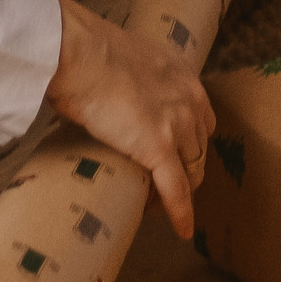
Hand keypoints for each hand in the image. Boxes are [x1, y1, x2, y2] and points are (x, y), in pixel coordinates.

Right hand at [46, 0, 214, 237]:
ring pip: (191, 170)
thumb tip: (99, 91)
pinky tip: (181, 229)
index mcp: (182, 76)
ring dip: (178, 189)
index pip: (199, 118)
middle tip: (164, 185)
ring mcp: (177, 125)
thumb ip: (125, 77)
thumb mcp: (122, 57)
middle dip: (186, 168)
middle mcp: (189, 100)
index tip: (174, 155)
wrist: (80, 54)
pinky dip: (181, 212)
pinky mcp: (160, 149)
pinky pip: (177, 190)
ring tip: (157, 205)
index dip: (188, 141)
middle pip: (199, 146)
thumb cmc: (86, 52)